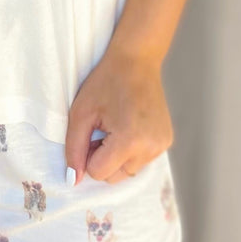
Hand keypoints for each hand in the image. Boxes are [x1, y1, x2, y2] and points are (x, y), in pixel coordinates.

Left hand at [65, 45, 173, 186]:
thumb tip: (73, 180)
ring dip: (117, 157)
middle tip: (103, 129)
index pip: (98, 173)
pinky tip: (130, 127)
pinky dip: (131, 151)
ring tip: (117, 127)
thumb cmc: (106, 83)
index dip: (88, 154)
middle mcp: (151, 147)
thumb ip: (74, 149)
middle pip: (114, 177)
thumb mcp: (80, 114)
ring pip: (127, 172)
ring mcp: (162, 145)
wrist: (137, 61)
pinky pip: (141, 161)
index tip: (93, 131)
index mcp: (130, 141)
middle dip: (103, 159)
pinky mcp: (167, 141)